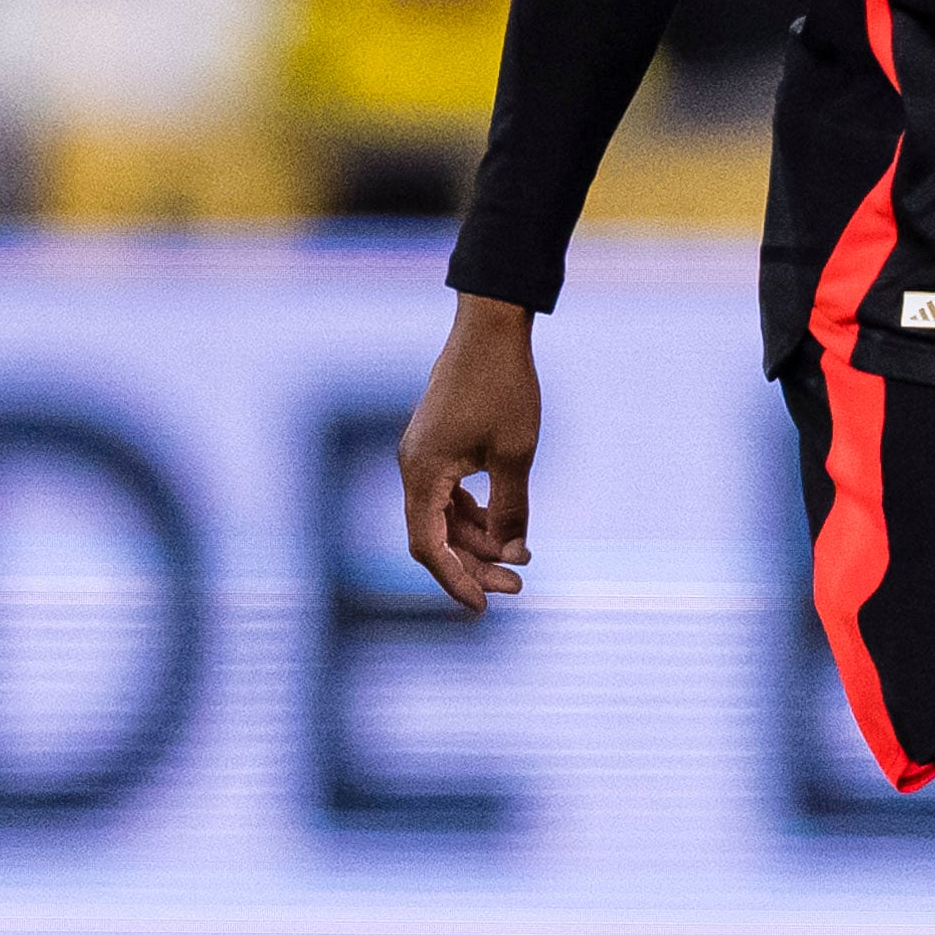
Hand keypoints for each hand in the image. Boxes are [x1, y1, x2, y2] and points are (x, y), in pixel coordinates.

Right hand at [398, 297, 541, 613]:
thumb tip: (513, 552)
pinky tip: (505, 527)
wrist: (491, 326)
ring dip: (478, 541)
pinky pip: (449, 494)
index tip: (484, 608)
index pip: (429, 547)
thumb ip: (511, 508)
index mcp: (422, 473)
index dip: (455, 581)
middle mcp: (413, 467)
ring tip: (521, 557)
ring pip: (443, 517)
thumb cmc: (504, 386)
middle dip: (475, 564)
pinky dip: (474, 515)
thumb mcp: (516, 453)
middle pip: (436, 537)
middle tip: (519, 583)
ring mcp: (423, 455)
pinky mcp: (437, 444)